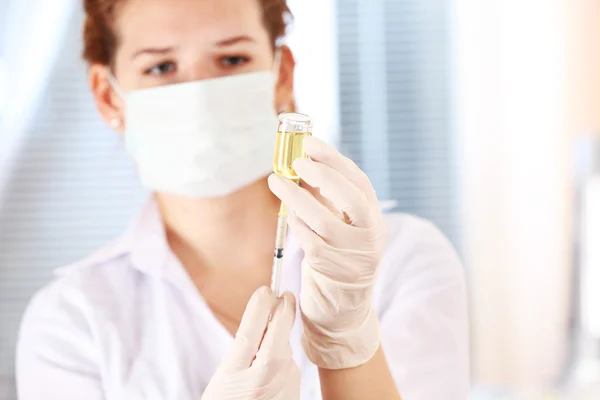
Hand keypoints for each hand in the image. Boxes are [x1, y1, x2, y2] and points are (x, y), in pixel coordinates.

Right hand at [202, 288, 299, 399]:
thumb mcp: (226, 374)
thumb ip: (243, 346)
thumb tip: (264, 315)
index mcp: (248, 369)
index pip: (257, 325)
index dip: (263, 303)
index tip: (267, 288)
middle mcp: (274, 373)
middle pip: (280, 331)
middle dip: (282, 311)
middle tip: (284, 294)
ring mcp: (288, 381)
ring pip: (284, 347)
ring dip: (278, 339)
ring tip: (262, 347)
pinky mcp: (295, 388)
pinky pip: (288, 364)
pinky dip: (281, 357)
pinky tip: (268, 367)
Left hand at [268, 136, 387, 370]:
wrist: (343, 308)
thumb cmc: (338, 257)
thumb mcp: (341, 226)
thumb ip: (327, 199)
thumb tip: (303, 163)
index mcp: (374, 219)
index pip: (359, 182)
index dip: (334, 159)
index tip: (310, 142)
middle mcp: (370, 236)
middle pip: (352, 198)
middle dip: (323, 175)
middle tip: (297, 162)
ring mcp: (353, 256)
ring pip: (324, 221)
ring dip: (297, 197)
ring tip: (276, 181)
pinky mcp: (333, 271)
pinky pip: (309, 242)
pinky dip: (296, 224)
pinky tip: (288, 216)